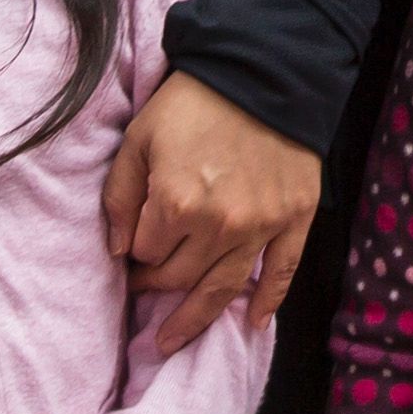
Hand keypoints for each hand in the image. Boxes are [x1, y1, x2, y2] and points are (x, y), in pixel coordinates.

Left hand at [104, 70, 321, 356]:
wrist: (265, 70)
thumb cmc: (194, 101)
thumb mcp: (139, 137)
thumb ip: (120, 195)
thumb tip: (118, 250)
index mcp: (176, 204)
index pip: (144, 251)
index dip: (134, 248)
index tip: (131, 244)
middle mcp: (219, 226)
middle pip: (180, 277)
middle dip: (156, 284)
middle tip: (144, 287)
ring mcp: (261, 227)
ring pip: (224, 289)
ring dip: (196, 319)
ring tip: (173, 344)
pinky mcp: (294, 220)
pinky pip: (280, 272)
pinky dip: (268, 301)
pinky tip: (253, 324)